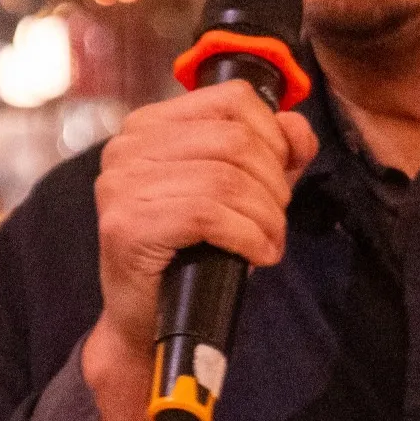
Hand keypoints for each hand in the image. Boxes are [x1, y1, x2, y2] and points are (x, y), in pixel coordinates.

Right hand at [78, 82, 318, 420]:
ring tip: (267, 242)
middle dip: (273, 185)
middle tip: (274, 221)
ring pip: (227, 179)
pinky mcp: (126, 225)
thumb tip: (298, 130)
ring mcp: (121, 185)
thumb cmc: (191, 252)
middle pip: (236, 140)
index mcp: (150, 125)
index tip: (283, 176)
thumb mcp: (238, 191)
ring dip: (266, 217)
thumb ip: (272, 152)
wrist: (147, 321)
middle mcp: (127, 146)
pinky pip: (209, 214)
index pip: (234, 99)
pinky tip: (256, 255)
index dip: (275, 136)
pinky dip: (248, 236)